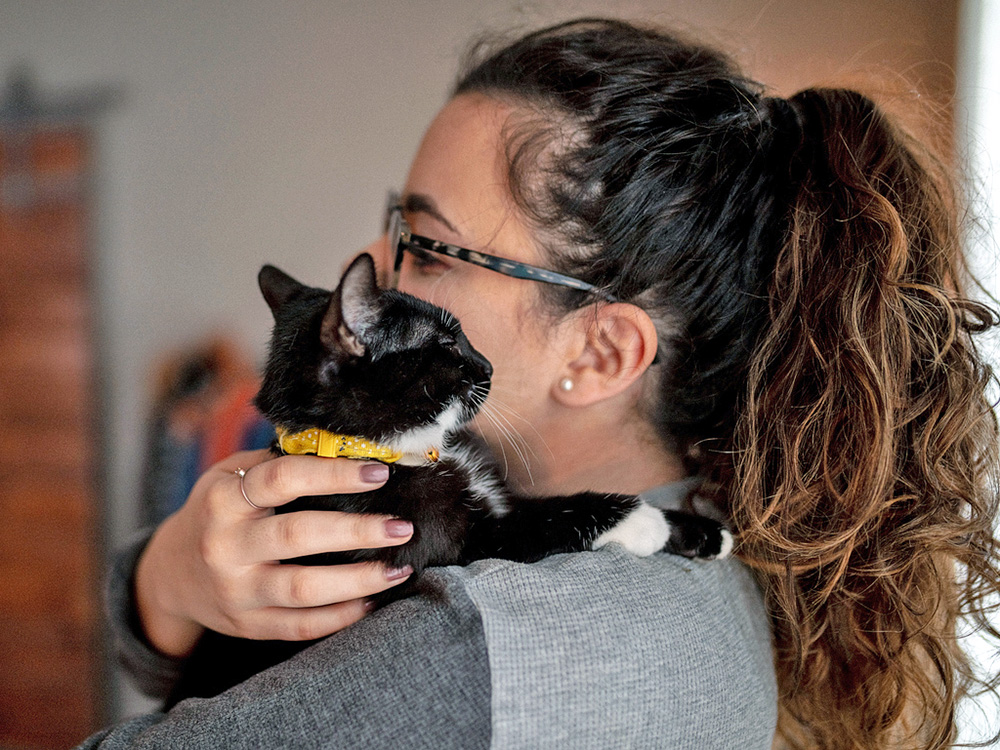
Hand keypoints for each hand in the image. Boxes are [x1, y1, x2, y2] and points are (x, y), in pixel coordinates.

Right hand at [134, 449, 413, 657]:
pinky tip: (371, 601)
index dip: (333, 474)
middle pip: (299, 535)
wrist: (171, 573)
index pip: (282, 479)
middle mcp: (225, 545)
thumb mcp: (232, 475)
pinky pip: (300, 626)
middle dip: (358, 531)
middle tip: (401, 527)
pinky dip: (340, 616)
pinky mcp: (247, 624)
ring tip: (398, 569)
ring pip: (304, 588)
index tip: (378, 473)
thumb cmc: (219, 511)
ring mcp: (235, 590)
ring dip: (358, 580)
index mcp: (223, 498)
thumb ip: (279, 463)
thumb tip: (350, 448)